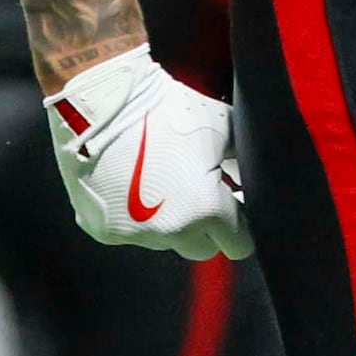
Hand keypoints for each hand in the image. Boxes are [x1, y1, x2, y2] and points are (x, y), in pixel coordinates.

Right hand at [44, 46, 248, 260]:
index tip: (237, 210)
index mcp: (206, 210)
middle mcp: (171, 231)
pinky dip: (137, 217)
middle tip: (202, 195)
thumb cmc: (167, 112)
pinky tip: (135, 185)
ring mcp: (135, 235)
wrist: (104, 107)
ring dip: (171, 222)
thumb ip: (242, 160)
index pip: (239, 243)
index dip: (242, 226)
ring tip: (165, 183)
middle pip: (202, 248)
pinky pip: (132, 233)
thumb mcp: (223, 128)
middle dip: (207, 227)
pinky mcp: (105, 231)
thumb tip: (251, 176)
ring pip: (166, 240)